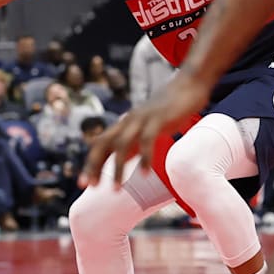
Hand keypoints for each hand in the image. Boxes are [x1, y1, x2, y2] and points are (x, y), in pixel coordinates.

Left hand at [80, 73, 210, 188]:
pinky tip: (144, 174)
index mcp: (124, 125)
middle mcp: (128, 121)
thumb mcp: (147, 128)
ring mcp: (141, 118)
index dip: (91, 164)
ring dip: (116, 167)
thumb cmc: (169, 110)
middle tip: (89, 186)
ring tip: (116, 189)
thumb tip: (123, 161)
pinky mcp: (158, 118)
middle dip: (93, 165)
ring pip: (121, 144)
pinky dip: (144, 157)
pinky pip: (147, 140)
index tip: (84, 184)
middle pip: (102, 143)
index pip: (100, 144)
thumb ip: (135, 142)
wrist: (189, 85)